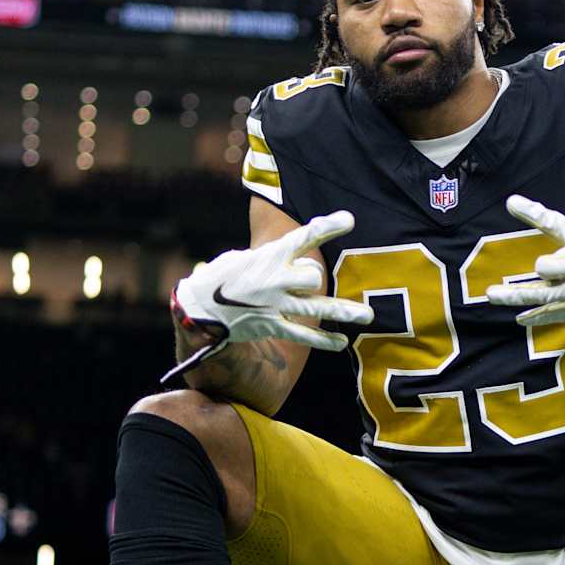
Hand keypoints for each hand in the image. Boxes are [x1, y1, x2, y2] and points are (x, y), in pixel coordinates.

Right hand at [166, 212, 374, 380]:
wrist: (197, 309)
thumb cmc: (221, 278)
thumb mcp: (243, 257)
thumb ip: (272, 257)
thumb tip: (294, 259)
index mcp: (268, 257)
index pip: (303, 238)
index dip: (327, 227)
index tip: (349, 220)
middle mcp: (274, 280)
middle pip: (313, 276)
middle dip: (316, 278)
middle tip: (308, 281)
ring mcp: (274, 305)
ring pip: (315, 308)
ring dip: (344, 312)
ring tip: (368, 316)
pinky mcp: (271, 326)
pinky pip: (303, 335)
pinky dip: (323, 341)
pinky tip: (340, 343)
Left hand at [483, 197, 564, 339]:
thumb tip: (557, 260)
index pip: (555, 224)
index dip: (532, 212)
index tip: (511, 202)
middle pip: (545, 266)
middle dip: (546, 267)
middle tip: (554, 268)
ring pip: (540, 295)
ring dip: (513, 296)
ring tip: (491, 293)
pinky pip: (554, 316)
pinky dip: (536, 318)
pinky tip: (519, 320)